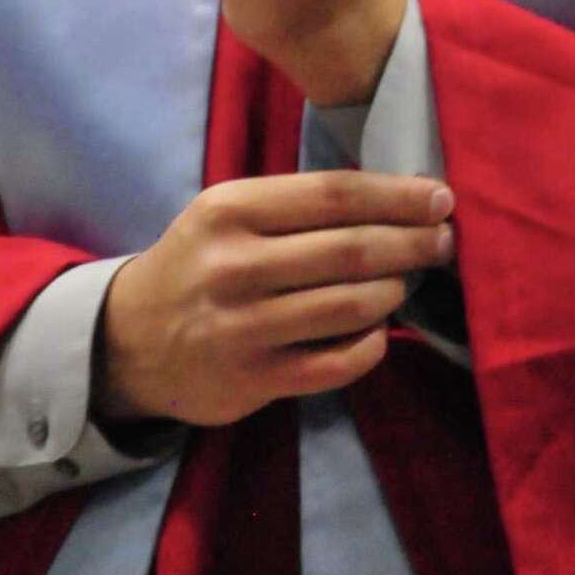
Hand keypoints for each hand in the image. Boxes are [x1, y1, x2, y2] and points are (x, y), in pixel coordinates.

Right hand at [94, 171, 454, 426]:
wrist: (129, 339)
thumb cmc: (199, 262)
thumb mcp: (228, 215)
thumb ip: (297, 206)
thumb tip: (394, 198)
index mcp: (231, 210)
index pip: (334, 195)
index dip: (397, 196)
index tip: (441, 197)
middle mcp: (235, 265)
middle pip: (351, 250)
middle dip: (412, 242)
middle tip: (445, 240)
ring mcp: (244, 327)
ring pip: (350, 307)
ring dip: (395, 292)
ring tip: (408, 281)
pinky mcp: (254, 379)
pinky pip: (336, 363)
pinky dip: (371, 345)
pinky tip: (378, 331)